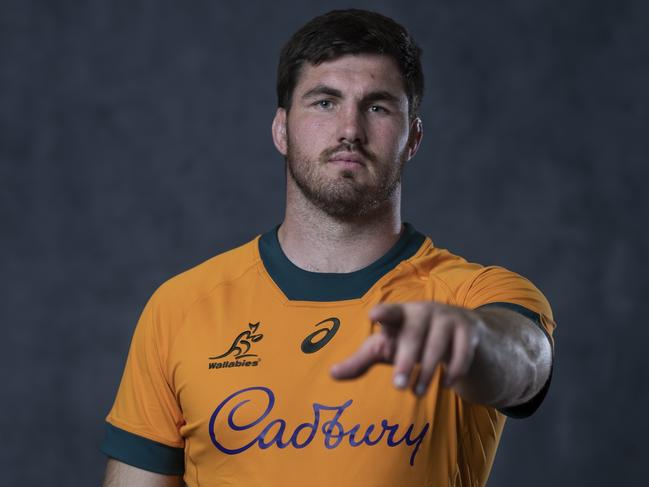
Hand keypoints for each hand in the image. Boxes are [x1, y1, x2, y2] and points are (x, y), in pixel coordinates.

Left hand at [330, 301, 484, 394]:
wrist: (461, 333)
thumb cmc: (413, 340)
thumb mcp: (387, 348)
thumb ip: (361, 360)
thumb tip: (332, 374)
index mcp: (401, 314)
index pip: (390, 311)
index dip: (383, 312)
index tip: (372, 316)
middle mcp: (424, 312)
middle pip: (414, 334)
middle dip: (405, 360)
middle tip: (397, 386)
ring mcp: (448, 319)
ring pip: (437, 346)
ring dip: (427, 371)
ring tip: (416, 393)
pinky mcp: (468, 331)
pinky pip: (462, 352)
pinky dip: (454, 370)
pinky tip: (446, 384)